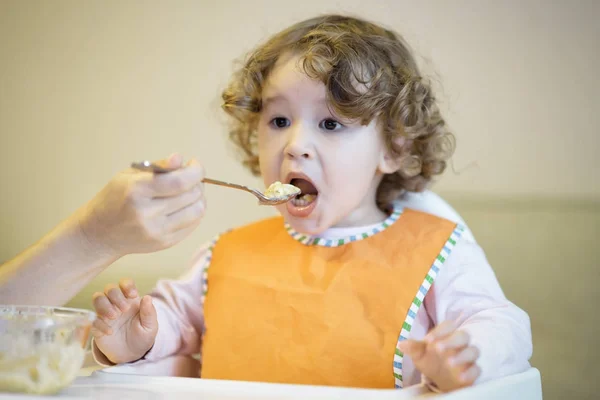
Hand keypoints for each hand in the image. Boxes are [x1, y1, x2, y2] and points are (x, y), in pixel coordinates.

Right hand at [77, 153, 205, 257]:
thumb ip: (158, 166)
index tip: (195, 163)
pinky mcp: (164, 243)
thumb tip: (180, 159)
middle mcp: (147, 213)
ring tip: (190, 191)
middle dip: (198, 182)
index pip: (179, 182)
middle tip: (191, 177)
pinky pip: (193, 225)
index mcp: (136, 191)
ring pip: (197, 211)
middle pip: (191, 195)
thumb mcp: (129, 175)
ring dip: (199, 198)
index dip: (195, 171)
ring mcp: (157, 231)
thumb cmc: (115, 199)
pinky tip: (184, 206)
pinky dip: (194, 212)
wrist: (100, 233)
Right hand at [91, 278, 157, 363]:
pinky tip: (110, 332)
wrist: (132, 354)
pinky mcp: (97, 326)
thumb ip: (149, 312)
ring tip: (114, 317)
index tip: (132, 295)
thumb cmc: (142, 336)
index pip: (125, 283)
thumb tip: (147, 297)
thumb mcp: (150, 326)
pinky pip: (93, 319)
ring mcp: (105, 314)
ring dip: (104, 305)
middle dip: (116, 296)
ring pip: (97, 298)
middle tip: (124, 309)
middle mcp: (116, 303)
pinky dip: (100, 324)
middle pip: (110, 288)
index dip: (126, 285)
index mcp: (131, 300)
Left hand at [397, 320, 480, 391]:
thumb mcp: (420, 355)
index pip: (448, 326)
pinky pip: (477, 369)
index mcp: (446, 335)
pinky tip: (461, 377)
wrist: (441, 380)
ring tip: (449, 363)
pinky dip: (470, 373)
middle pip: (463, 336)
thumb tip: (401, 344)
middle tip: (438, 349)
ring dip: (462, 356)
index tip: (427, 341)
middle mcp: (459, 344)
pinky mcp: (473, 371)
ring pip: (473, 351)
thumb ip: (414, 348)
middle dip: (451, 341)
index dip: (439, 331)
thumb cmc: (431, 361)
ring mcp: (468, 357)